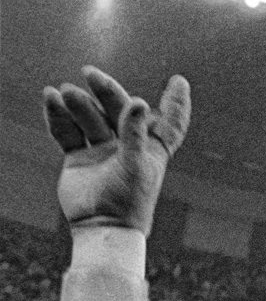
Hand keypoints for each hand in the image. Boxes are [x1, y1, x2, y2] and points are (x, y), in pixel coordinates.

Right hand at [43, 67, 190, 235]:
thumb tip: (139, 101)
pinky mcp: (78, 158)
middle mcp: (128, 146)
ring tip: (65, 93)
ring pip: (90, 118)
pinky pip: (68, 132)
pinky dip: (59, 117)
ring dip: (79, 104)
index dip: (175, 103)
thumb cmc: (128, 202)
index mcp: (152, 150)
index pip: (169, 123)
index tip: (179, 82)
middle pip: (119, 110)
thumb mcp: (136, 166)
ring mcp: (102, 151)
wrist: (101, 227)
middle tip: (90, 73)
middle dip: (107, 91)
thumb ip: (135, 134)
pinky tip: (51, 100)